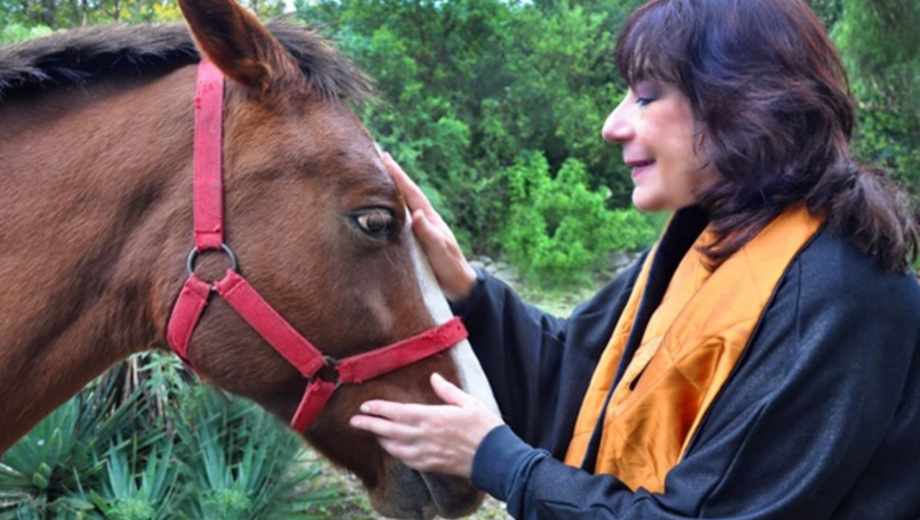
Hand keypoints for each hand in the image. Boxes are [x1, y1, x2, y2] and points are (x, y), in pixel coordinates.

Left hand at [350, 373, 503, 477]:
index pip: (397, 412)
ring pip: (394, 447)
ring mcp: (425, 453)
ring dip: (381, 439)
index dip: (378, 409)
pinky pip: (405, 459)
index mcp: (431, 417)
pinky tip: (393, 447)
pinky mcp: (430, 465)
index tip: (365, 406)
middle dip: (369, 425)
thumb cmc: (484, 427)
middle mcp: (424, 436)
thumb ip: (447, 390)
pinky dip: (395, 452)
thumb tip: (434, 377)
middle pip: (388, 431)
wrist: (494, 457)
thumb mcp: (468, 402)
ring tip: (372, 432)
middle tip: (354, 422)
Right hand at [382, 153, 476, 300]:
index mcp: (430, 219)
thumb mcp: (441, 251)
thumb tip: (418, 214)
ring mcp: (418, 231)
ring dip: (389, 191)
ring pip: (401, 206)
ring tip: (376, 177)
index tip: (385, 158)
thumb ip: (430, 234)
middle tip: (378, 158)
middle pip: (405, 194)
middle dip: (392, 176)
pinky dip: (389, 211)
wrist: (458, 287)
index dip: (398, 176)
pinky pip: (398, 221)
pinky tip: (380, 209)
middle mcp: (423, 221)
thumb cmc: (451, 268)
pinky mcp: (414, 242)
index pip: (411, 193)